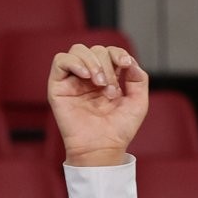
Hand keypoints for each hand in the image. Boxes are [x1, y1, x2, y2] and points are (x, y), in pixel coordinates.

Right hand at [47, 44, 148, 166]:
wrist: (103, 147)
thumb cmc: (119, 130)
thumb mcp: (138, 103)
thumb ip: (138, 79)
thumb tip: (129, 60)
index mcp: (109, 78)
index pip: (110, 53)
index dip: (118, 53)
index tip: (125, 64)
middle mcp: (90, 77)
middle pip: (96, 50)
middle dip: (107, 66)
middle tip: (111, 90)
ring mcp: (74, 80)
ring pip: (78, 50)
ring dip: (93, 63)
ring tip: (100, 84)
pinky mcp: (58, 85)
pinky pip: (60, 60)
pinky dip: (75, 63)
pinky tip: (86, 77)